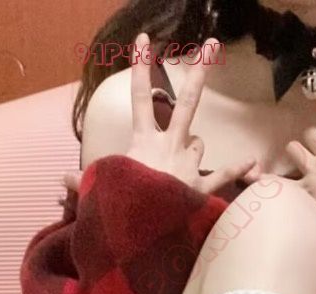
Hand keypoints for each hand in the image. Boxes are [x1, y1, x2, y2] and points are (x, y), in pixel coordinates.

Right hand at [62, 33, 261, 195]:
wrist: (146, 233)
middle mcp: (170, 146)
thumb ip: (83, 183)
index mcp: (143, 142)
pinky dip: (238, 169)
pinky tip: (252, 164)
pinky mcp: (202, 187)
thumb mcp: (98, 191)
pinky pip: (223, 174)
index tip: (143, 39)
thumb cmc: (121, 209)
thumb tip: (62, 182)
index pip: (140, 97)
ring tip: (181, 162)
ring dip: (192, 146)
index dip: (140, 66)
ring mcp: (188, 164)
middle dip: (199, 74)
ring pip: (198, 142)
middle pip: (186, 103)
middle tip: (211, 46)